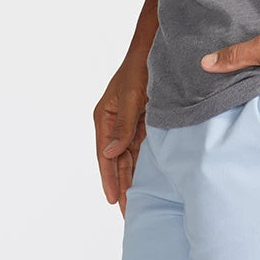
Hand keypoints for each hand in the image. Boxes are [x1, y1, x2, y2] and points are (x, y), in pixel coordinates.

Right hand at [93, 52, 148, 217]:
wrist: (155, 48)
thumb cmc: (138, 68)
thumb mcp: (130, 96)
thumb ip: (123, 126)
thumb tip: (110, 153)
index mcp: (104, 116)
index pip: (104, 154)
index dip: (108, 177)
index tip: (113, 199)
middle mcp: (114, 122)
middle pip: (116, 159)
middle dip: (120, 184)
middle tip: (126, 211)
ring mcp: (129, 122)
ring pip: (129, 156)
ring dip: (131, 176)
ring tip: (136, 201)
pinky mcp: (144, 120)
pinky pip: (141, 147)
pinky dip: (143, 163)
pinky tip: (147, 179)